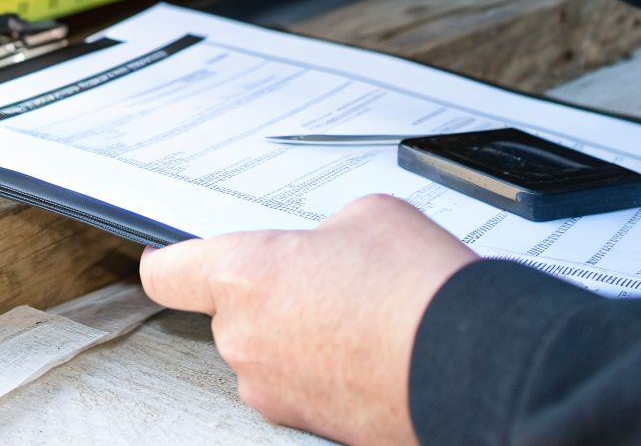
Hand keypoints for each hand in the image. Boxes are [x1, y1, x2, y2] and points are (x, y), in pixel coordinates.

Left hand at [139, 195, 475, 444]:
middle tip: (325, 277)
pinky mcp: (307, 425)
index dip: (171, 261)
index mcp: (244, 276)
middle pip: (230, 313)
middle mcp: (245, 341)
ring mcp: (275, 391)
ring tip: (361, 315)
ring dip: (300, 334)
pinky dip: (327, 368)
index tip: (173, 258)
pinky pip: (302, 384)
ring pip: (268, 352)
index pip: (167, 273)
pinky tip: (372, 348)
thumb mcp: (369, 216)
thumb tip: (328, 250)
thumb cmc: (419, 290)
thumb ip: (324, 231)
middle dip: (271, 294)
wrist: (473, 366)